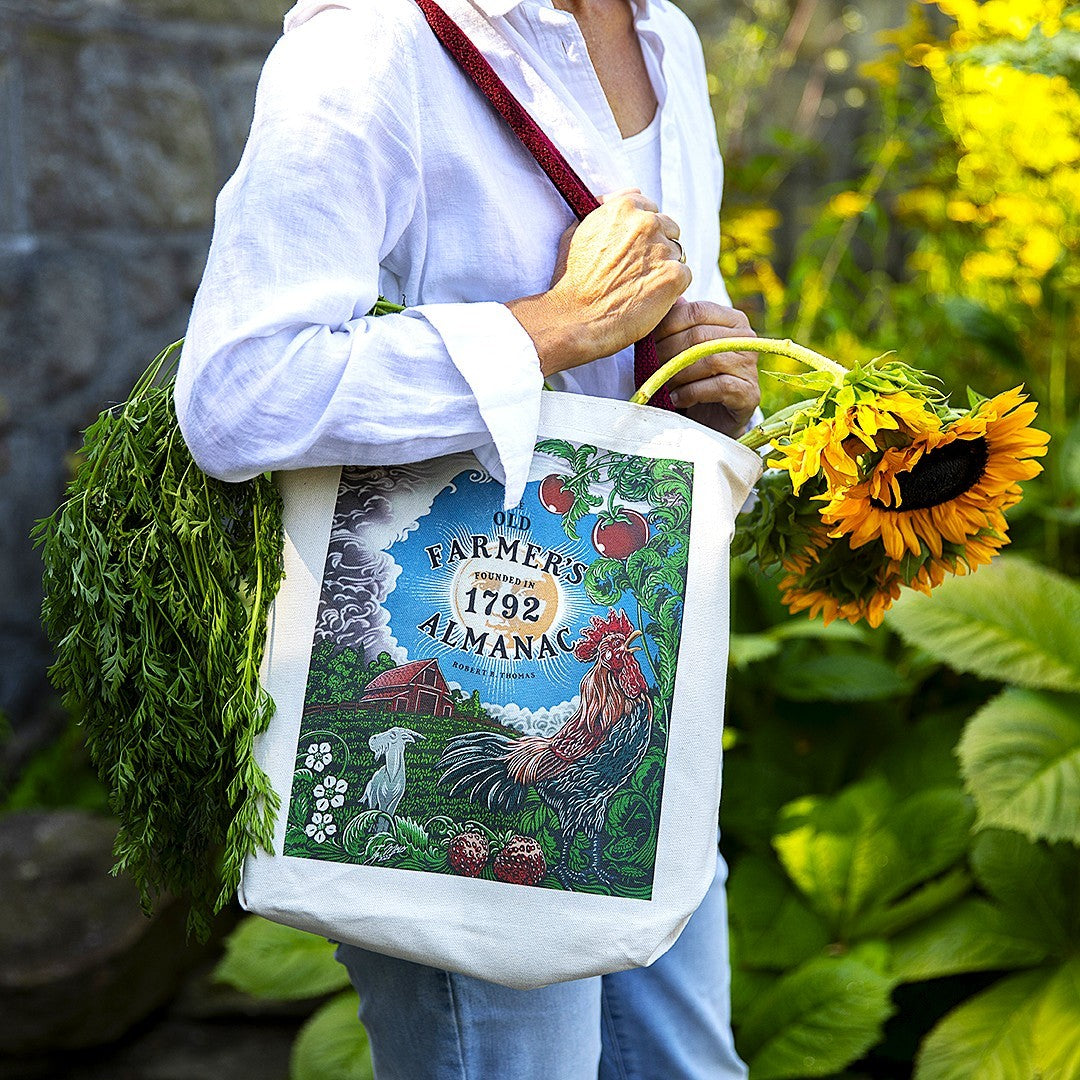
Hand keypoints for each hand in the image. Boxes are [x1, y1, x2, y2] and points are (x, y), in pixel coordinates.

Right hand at [506, 190, 690, 375]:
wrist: (577, 318)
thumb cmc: (572, 280)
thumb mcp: (577, 231)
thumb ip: (603, 208)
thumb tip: (627, 193)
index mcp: (624, 207)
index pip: (650, 209)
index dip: (642, 232)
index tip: (631, 251)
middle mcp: (646, 222)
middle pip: (669, 229)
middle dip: (657, 248)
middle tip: (636, 272)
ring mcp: (662, 248)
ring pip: (677, 253)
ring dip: (664, 267)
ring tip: (639, 287)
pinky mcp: (674, 275)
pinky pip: (684, 275)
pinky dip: (672, 288)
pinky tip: (649, 299)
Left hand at [653, 298, 759, 436]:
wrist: (712, 419)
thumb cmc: (694, 378)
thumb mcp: (683, 348)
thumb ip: (678, 323)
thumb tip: (670, 298)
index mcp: (733, 319)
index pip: (697, 311)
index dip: (667, 325)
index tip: (647, 342)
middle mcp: (746, 339)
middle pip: (700, 336)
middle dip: (668, 351)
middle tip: (650, 366)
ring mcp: (750, 367)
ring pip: (709, 360)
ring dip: (678, 373)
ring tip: (661, 384)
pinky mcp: (749, 393)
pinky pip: (718, 386)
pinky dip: (690, 393)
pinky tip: (675, 399)